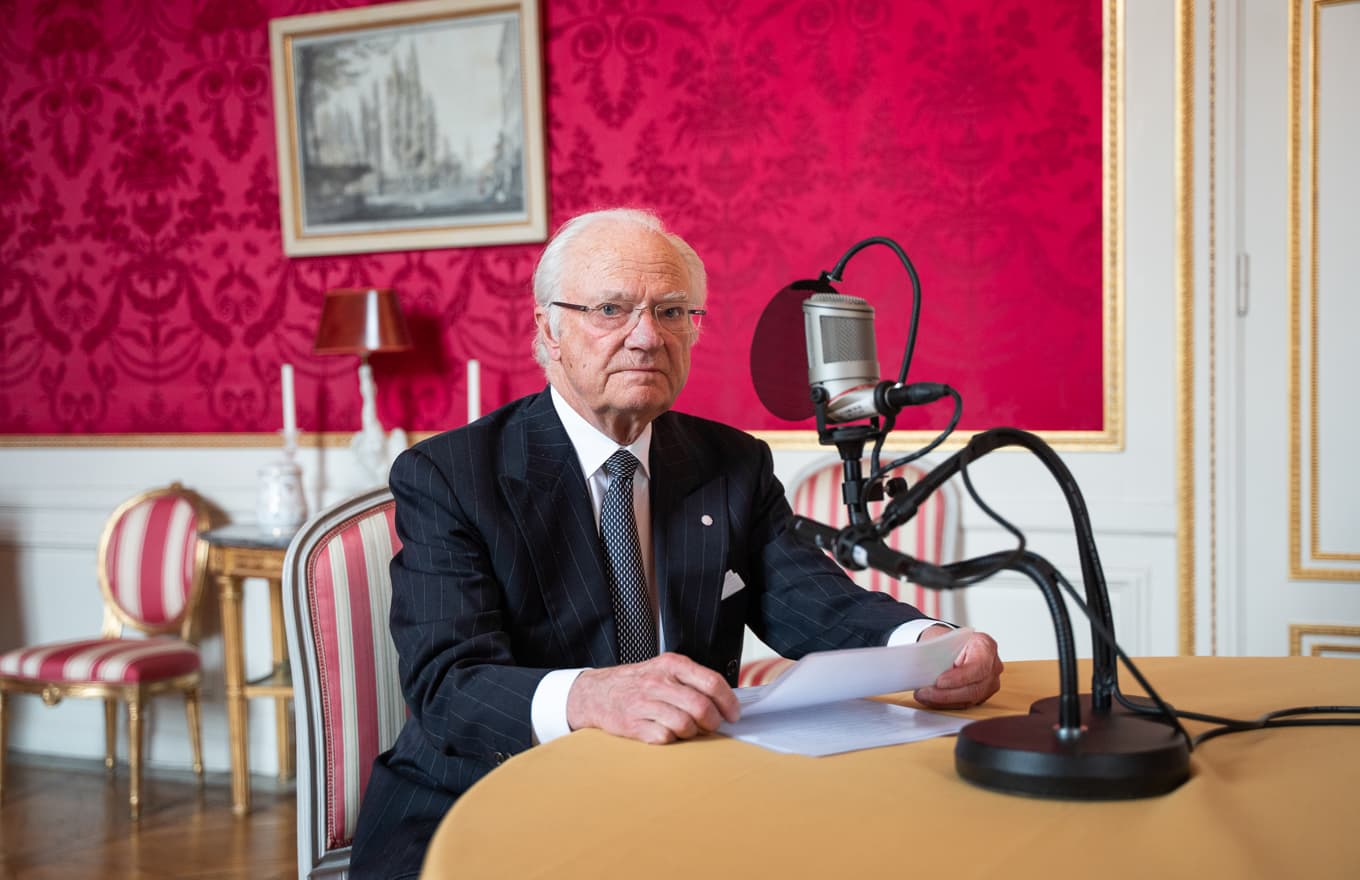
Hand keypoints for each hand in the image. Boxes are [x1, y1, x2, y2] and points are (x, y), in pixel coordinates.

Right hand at [565, 652, 741, 744]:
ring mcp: (645, 703)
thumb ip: (692, 680)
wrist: (595, 693)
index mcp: (672, 665)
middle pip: (701, 707)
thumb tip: (724, 701)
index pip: (712, 682)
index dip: (728, 702)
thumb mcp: (663, 669)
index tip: (733, 714)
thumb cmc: (636, 683)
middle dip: (712, 722)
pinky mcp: (633, 725)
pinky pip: (666, 738)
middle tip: (711, 726)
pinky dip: (671, 739)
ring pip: (686, 725)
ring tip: (687, 729)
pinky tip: (666, 732)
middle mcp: (659, 682)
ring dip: (692, 732)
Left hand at [913, 627, 1002, 708]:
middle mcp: (992, 666)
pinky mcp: (981, 695)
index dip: (959, 678)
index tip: (939, 682)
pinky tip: (931, 700)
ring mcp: (989, 683)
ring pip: (969, 699)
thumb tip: (921, 667)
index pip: (978, 666)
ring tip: (924, 696)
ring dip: (944, 701)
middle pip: (975, 687)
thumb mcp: (939, 639)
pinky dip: (946, 703)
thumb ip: (936, 653)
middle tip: (925, 692)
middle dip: (947, 694)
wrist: (947, 645)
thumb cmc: (946, 641)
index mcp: (985, 645)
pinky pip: (964, 703)